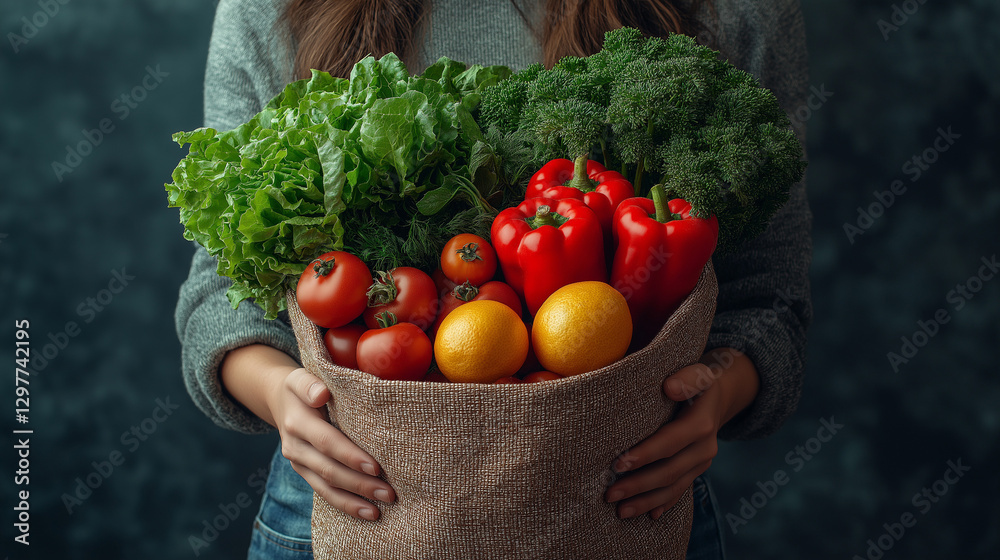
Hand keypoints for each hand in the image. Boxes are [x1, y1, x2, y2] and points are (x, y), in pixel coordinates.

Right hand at [267, 368, 395, 520]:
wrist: (281, 401)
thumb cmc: (303, 387)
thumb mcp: (301, 378)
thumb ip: (309, 384)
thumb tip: (321, 394)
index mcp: (298, 422)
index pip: (327, 442)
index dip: (350, 456)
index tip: (376, 467)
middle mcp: (295, 447)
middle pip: (329, 470)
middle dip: (360, 484)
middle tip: (390, 493)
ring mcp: (299, 463)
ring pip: (326, 488)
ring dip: (354, 501)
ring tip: (380, 510)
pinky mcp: (305, 473)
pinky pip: (324, 493)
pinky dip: (345, 505)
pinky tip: (367, 512)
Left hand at [603, 348, 757, 519]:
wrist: (718, 395)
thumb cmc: (696, 380)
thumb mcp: (697, 372)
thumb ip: (686, 379)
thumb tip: (669, 387)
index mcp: (701, 423)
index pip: (670, 442)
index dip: (645, 455)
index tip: (618, 464)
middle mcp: (705, 447)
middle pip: (670, 471)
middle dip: (639, 485)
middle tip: (609, 494)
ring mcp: (702, 462)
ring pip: (674, 486)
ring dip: (647, 501)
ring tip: (621, 512)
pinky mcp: (696, 469)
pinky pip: (680, 490)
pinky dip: (664, 504)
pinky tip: (649, 516)